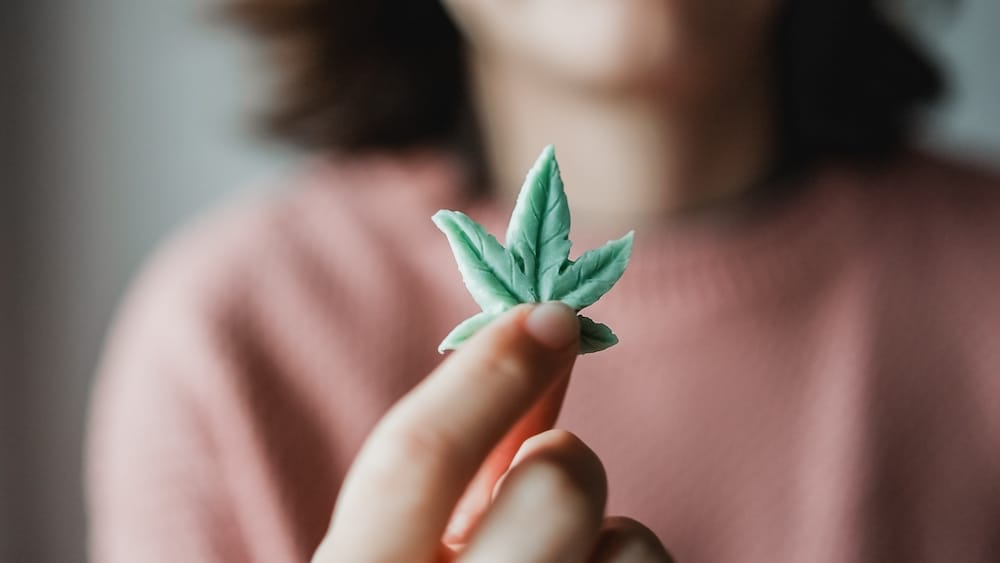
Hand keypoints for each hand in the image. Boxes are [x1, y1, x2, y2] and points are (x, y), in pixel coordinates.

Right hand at [312, 303, 672, 561]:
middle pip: (557, 486)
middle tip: (545, 487)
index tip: (549, 314)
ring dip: (605, 542)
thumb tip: (535, 336)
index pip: (414, 460)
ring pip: (633, 542)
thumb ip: (465, 454)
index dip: (486, 372)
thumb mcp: (408, 549)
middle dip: (564, 462)